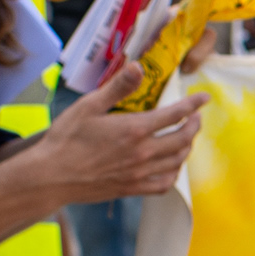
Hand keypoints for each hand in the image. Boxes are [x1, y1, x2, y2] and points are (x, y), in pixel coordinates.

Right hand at [35, 68, 204, 199]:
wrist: (50, 177)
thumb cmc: (66, 139)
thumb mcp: (89, 106)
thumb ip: (118, 87)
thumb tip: (139, 67)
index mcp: (135, 129)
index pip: (175, 114)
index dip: (193, 104)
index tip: (204, 98)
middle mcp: (143, 152)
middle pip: (183, 138)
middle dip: (194, 126)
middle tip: (195, 118)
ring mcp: (139, 173)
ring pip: (177, 161)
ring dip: (187, 147)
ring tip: (186, 138)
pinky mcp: (132, 189)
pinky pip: (164, 184)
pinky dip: (174, 174)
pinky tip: (172, 166)